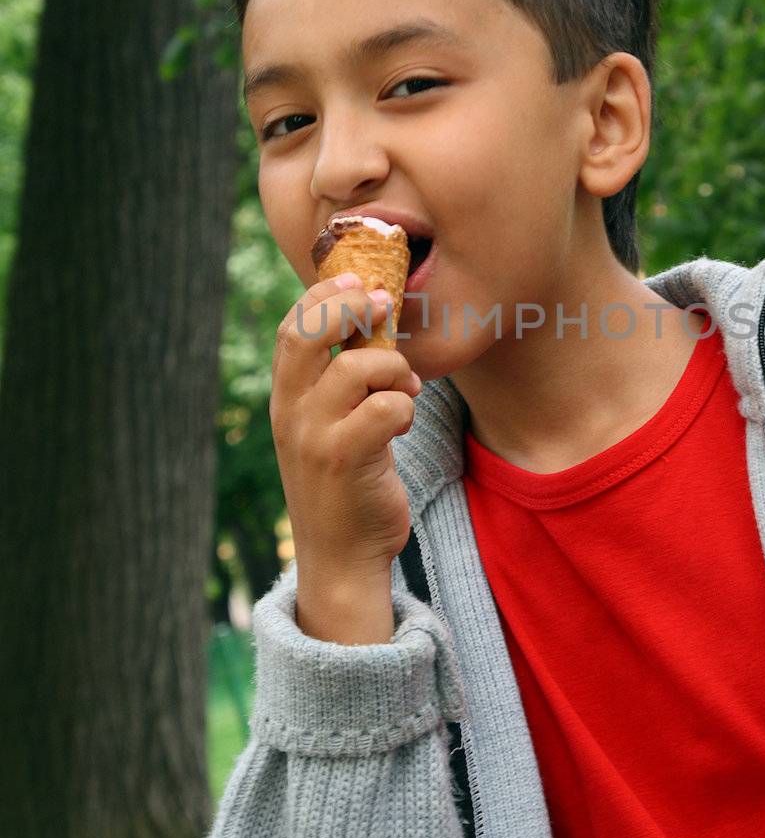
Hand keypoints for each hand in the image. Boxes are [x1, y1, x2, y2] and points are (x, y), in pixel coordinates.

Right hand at [269, 273, 421, 588]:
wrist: (341, 557)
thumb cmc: (346, 483)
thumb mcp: (329, 427)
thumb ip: (337, 383)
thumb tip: (373, 323)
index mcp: (285, 400)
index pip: (291, 329)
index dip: (323, 295)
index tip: (357, 280)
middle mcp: (290, 414)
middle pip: (309, 335)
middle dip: (350, 307)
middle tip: (384, 306)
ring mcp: (314, 437)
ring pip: (357, 367)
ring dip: (394, 369)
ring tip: (404, 388)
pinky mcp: (345, 460)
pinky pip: (385, 408)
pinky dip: (405, 407)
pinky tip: (403, 424)